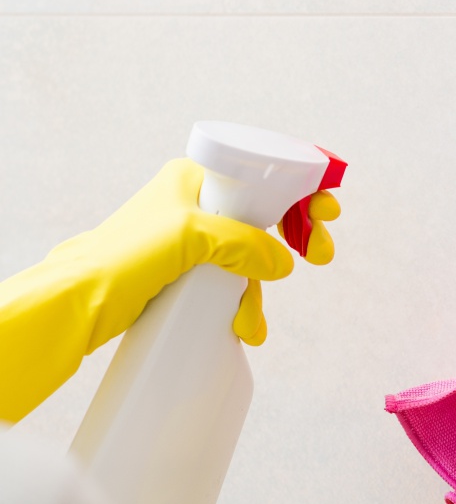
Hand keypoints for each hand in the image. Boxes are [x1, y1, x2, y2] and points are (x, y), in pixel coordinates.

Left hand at [47, 158, 340, 345]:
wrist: (81, 299)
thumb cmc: (125, 255)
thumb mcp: (191, 237)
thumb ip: (243, 244)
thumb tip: (284, 263)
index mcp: (196, 178)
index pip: (262, 175)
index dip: (300, 190)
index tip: (326, 210)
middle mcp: (199, 204)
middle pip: (265, 217)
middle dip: (294, 241)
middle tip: (320, 255)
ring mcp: (195, 241)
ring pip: (250, 260)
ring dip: (257, 292)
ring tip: (251, 322)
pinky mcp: (190, 274)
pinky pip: (232, 285)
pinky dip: (242, 306)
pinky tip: (245, 328)